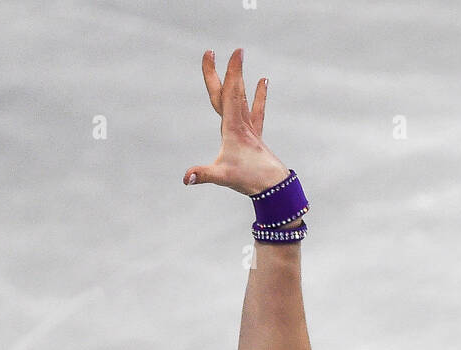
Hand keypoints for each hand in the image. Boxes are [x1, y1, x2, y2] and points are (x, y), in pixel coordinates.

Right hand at [183, 48, 289, 195]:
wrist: (275, 188)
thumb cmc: (248, 180)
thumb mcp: (222, 177)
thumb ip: (203, 174)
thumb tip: (186, 178)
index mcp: (232, 127)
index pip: (227, 94)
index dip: (226, 73)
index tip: (226, 53)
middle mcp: (242, 123)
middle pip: (230, 91)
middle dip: (226, 70)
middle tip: (219, 50)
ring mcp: (250, 128)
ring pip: (242, 97)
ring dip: (238, 78)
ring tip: (239, 57)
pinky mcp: (255, 135)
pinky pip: (256, 110)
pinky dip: (259, 96)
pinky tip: (263, 81)